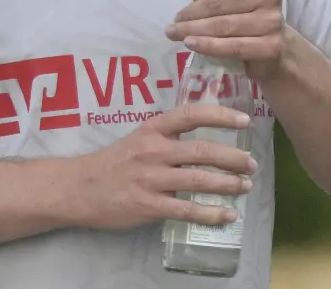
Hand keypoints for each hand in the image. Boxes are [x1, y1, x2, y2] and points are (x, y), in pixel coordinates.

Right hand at [58, 104, 256, 230]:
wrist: (79, 187)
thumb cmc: (112, 162)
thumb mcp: (138, 138)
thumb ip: (167, 136)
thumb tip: (204, 136)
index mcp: (152, 130)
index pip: (190, 115)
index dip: (220, 115)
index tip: (244, 120)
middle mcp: (153, 150)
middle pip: (202, 150)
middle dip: (233, 158)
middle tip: (252, 164)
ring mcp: (151, 179)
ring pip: (199, 179)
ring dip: (228, 184)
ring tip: (245, 187)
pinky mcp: (149, 205)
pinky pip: (187, 209)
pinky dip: (211, 213)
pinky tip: (227, 216)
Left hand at [166, 0, 287, 80]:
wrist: (271, 43)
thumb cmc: (243, 8)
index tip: (184, 6)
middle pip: (217, 3)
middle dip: (190, 15)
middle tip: (173, 26)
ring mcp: (272, 20)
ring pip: (223, 25)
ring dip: (194, 30)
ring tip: (176, 35)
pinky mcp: (271, 46)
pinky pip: (233, 46)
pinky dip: (209, 46)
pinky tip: (191, 44)